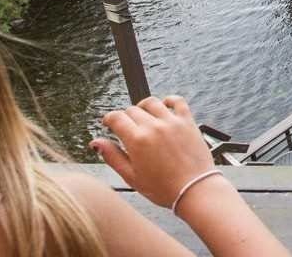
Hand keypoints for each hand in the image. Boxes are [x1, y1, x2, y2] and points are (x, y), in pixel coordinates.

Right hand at [91, 95, 220, 208]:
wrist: (195, 190)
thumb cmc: (163, 188)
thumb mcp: (131, 177)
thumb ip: (112, 157)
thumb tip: (96, 142)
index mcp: (137, 140)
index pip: (116, 117)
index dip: (109, 119)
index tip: (109, 123)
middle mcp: (153, 126)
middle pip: (132, 110)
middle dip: (126, 117)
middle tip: (127, 128)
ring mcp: (172, 122)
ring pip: (152, 102)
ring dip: (143, 107)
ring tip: (143, 117)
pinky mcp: (187, 121)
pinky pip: (177, 101)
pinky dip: (168, 100)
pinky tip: (164, 107)